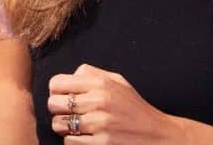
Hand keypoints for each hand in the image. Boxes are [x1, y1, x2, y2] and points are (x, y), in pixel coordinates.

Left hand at [48, 63, 181, 142]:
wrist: (158, 135)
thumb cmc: (134, 108)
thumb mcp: (118, 82)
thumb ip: (92, 74)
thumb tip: (69, 75)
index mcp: (100, 84)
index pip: (56, 83)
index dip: (56, 91)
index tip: (64, 98)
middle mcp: (99, 101)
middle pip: (53, 104)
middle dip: (58, 110)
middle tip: (70, 114)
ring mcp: (100, 124)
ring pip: (58, 124)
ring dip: (64, 128)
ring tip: (77, 127)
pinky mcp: (101, 144)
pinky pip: (69, 142)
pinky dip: (74, 141)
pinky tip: (86, 138)